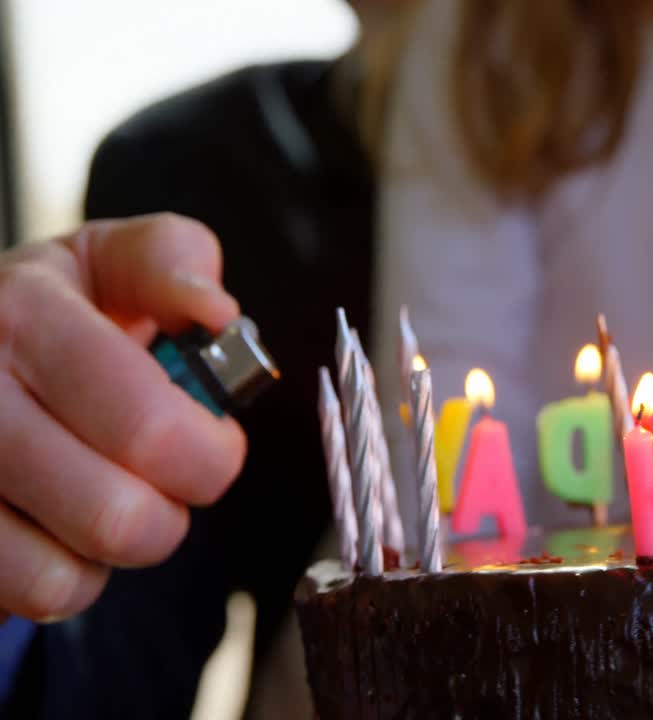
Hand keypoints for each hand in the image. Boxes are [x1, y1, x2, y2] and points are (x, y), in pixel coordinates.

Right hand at [0, 214, 246, 622]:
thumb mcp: (107, 264)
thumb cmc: (51, 316)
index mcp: (25, 317)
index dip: (211, 455)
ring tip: (99, 494)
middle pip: (119, 518)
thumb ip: (171, 263)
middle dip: (170, 511)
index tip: (213, 442)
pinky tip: (52, 524)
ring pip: (67, 576)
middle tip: (161, 478)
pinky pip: (29, 597)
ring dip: (112, 549)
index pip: (152, 428)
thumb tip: (215, 309)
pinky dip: (60, 577)